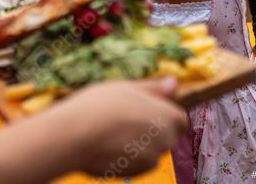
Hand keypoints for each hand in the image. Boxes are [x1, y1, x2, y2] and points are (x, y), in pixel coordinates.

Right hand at [52, 77, 186, 177]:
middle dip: (151, 129)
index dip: (164, 113)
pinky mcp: (133, 173)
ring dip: (137, 143)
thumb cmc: (100, 105)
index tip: (144, 109)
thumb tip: (174, 83)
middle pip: (166, 136)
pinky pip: (134, 163)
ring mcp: (149, 160)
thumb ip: (154, 87)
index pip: (180, 119)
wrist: (75, 135)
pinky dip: (125, 155)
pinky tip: (106, 144)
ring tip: (110, 130)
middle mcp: (164, 141)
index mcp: (167, 117)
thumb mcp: (127, 87)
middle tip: (124, 116)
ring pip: (149, 150)